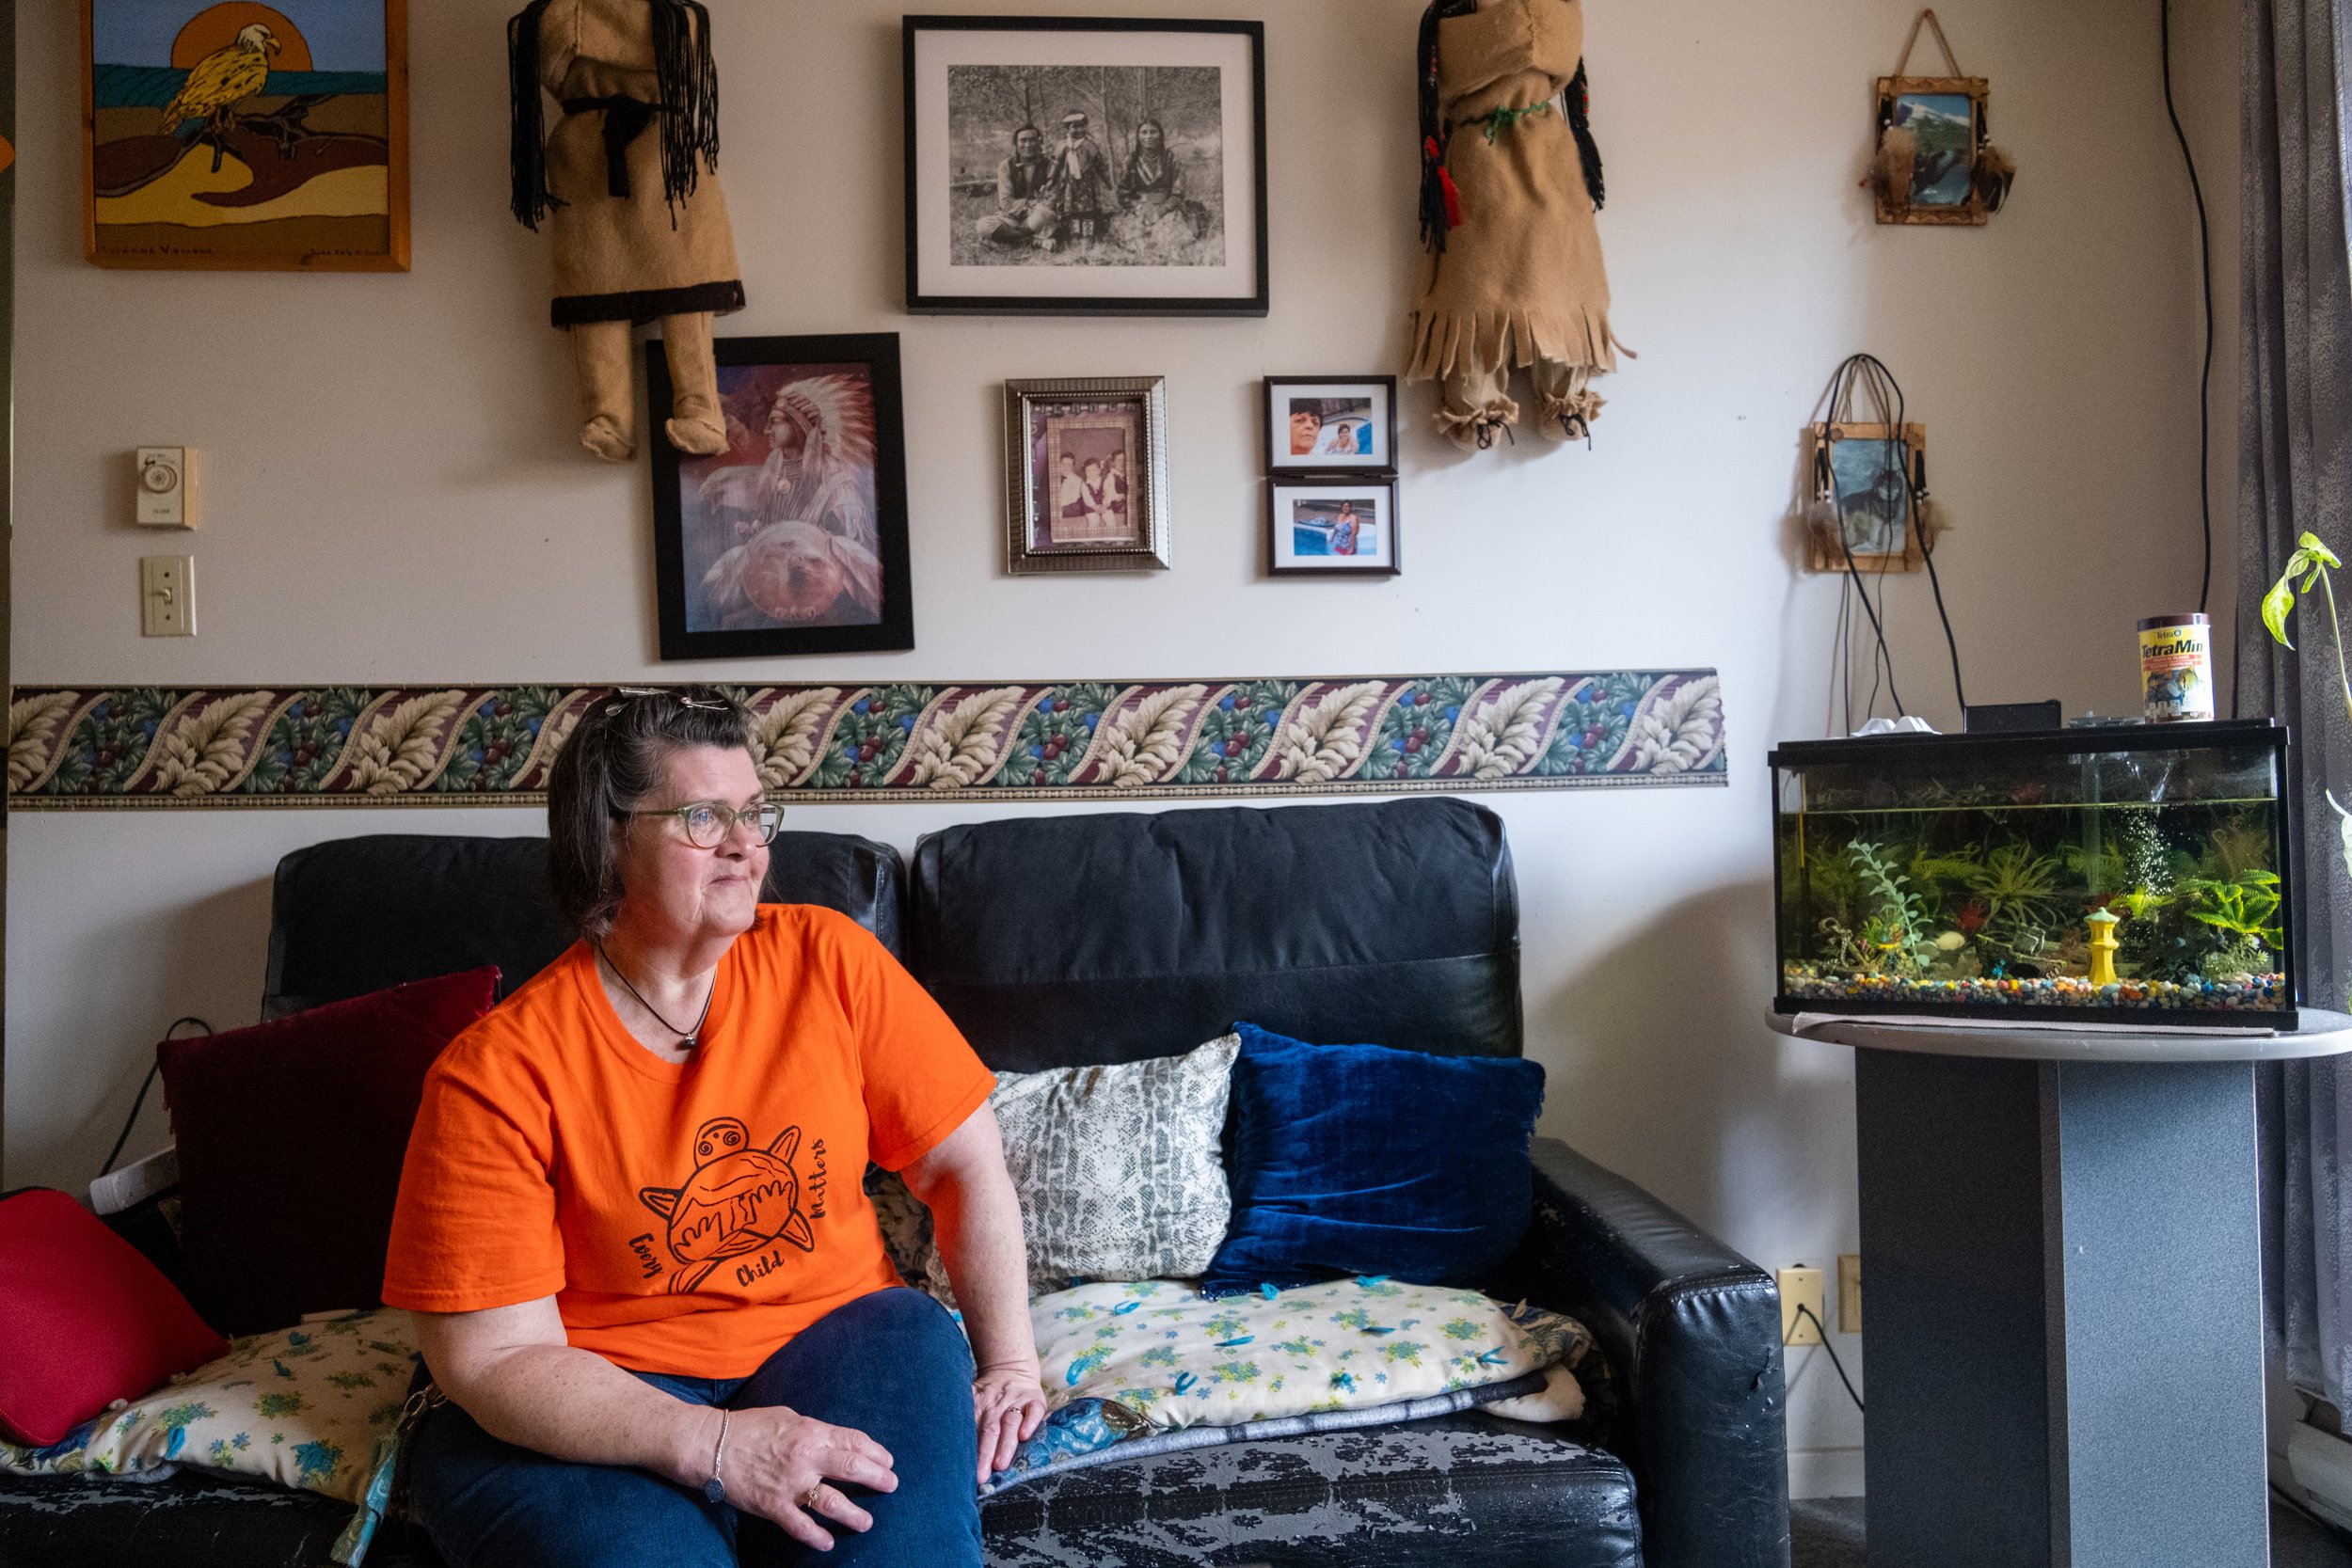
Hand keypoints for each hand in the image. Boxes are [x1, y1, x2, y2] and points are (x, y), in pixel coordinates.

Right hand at [716, 1405, 897, 1550]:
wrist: (712, 1445)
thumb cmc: (751, 1427)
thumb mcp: (789, 1416)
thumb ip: (814, 1430)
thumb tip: (836, 1441)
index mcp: (810, 1432)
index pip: (853, 1441)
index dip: (875, 1452)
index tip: (887, 1461)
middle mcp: (805, 1458)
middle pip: (851, 1468)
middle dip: (877, 1478)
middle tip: (890, 1485)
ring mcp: (790, 1484)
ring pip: (832, 1503)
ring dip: (853, 1515)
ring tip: (867, 1522)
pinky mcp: (773, 1506)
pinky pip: (800, 1526)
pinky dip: (816, 1537)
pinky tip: (828, 1543)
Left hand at [972, 1363, 1046, 1481]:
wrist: (1011, 1370)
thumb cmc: (989, 1397)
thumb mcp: (972, 1402)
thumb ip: (963, 1421)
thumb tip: (941, 1445)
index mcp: (977, 1407)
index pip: (971, 1430)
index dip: (967, 1451)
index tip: (962, 1470)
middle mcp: (995, 1406)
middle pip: (989, 1431)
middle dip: (985, 1454)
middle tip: (981, 1476)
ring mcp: (1016, 1402)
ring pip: (1010, 1423)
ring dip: (1005, 1443)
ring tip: (1000, 1464)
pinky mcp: (1034, 1400)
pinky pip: (1034, 1410)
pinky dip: (1030, 1422)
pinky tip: (1024, 1435)